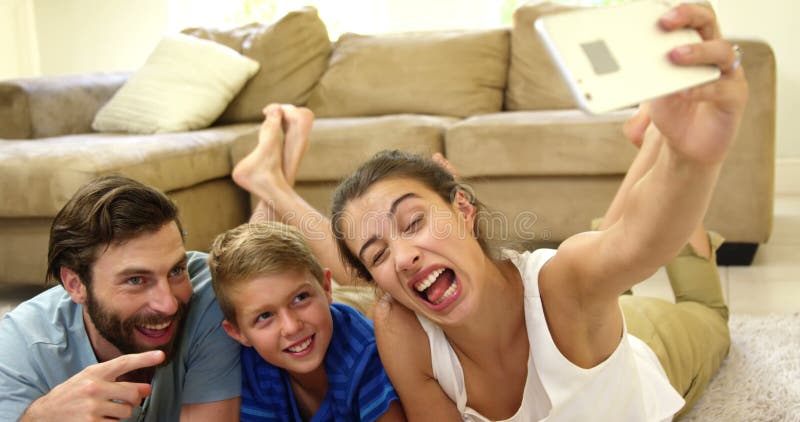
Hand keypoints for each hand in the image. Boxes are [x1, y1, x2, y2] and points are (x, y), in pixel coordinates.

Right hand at [21, 351, 164, 421]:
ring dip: (122, 413)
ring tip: (107, 410)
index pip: (124, 362)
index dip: (144, 358)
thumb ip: (116, 381)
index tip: (161, 355)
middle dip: (135, 398)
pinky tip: (100, 419)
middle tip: (130, 399)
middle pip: (133, 393)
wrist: (45, 414)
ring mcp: (92, 407)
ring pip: (127, 412)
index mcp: (94, 373)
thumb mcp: (89, 379)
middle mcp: (94, 388)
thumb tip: (146, 389)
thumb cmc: (71, 395)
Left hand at [650, 3, 747, 164]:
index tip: (657, 14)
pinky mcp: (735, 97)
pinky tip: (685, 91)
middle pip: (708, 23)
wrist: (683, 145)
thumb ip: (647, 72)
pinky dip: (702, 89)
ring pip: (721, 51)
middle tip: (665, 22)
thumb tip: (622, 62)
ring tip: (674, 56)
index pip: (691, 17)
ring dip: (697, 51)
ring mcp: (728, 74)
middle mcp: (714, 54)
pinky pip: (724, 88)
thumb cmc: (671, 111)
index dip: (678, 11)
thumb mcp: (653, 88)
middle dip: (687, 17)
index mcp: (694, 45)